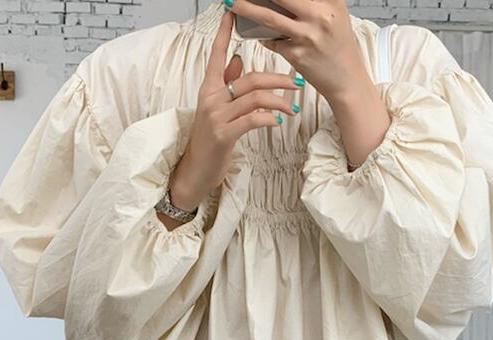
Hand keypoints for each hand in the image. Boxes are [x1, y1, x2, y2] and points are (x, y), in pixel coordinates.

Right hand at [167, 7, 299, 213]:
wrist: (195, 171)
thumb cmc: (209, 141)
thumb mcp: (217, 110)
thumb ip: (226, 84)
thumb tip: (238, 61)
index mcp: (209, 89)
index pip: (218, 55)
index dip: (225, 34)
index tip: (232, 13)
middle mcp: (211, 99)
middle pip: (250, 78)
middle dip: (277, 79)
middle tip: (297, 84)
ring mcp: (216, 117)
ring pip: (254, 98)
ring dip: (279, 101)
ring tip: (292, 108)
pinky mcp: (223, 135)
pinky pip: (252, 119)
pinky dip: (268, 119)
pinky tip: (277, 121)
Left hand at [227, 0, 369, 103]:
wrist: (346, 80)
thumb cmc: (339, 45)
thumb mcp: (335, 13)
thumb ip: (315, 0)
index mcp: (331, 1)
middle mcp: (320, 15)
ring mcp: (307, 36)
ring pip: (269, 17)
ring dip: (246, 9)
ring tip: (232, 3)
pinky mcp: (297, 55)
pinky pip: (273, 41)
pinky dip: (264, 36)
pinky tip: (260, 33)